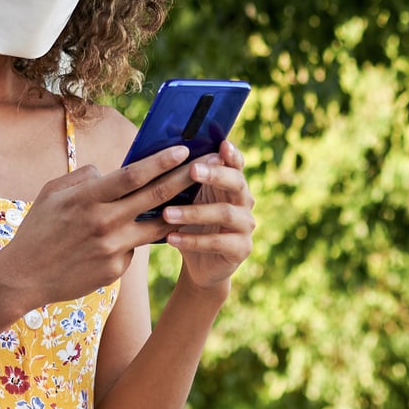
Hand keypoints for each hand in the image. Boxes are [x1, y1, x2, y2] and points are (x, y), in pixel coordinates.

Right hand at [0, 144, 198, 308]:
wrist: (22, 278)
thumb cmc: (37, 230)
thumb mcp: (52, 193)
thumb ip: (84, 177)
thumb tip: (111, 171)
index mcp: (87, 199)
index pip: (132, 175)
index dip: (160, 161)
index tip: (183, 148)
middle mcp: (103, 223)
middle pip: (153, 197)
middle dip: (184, 178)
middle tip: (208, 166)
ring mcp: (111, 249)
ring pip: (154, 226)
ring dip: (176, 211)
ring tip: (193, 198)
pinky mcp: (115, 271)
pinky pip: (134, 249)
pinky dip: (134, 239)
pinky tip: (127, 238)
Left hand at [159, 139, 254, 290]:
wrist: (200, 264)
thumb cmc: (192, 222)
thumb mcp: (189, 198)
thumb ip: (186, 179)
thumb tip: (162, 154)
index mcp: (232, 183)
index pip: (237, 163)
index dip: (232, 154)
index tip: (222, 144)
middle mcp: (244, 201)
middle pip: (236, 182)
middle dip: (215, 175)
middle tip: (192, 169)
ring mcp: (246, 226)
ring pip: (225, 213)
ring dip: (194, 212)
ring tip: (166, 213)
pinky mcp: (241, 249)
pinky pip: (218, 242)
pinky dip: (192, 240)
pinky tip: (171, 238)